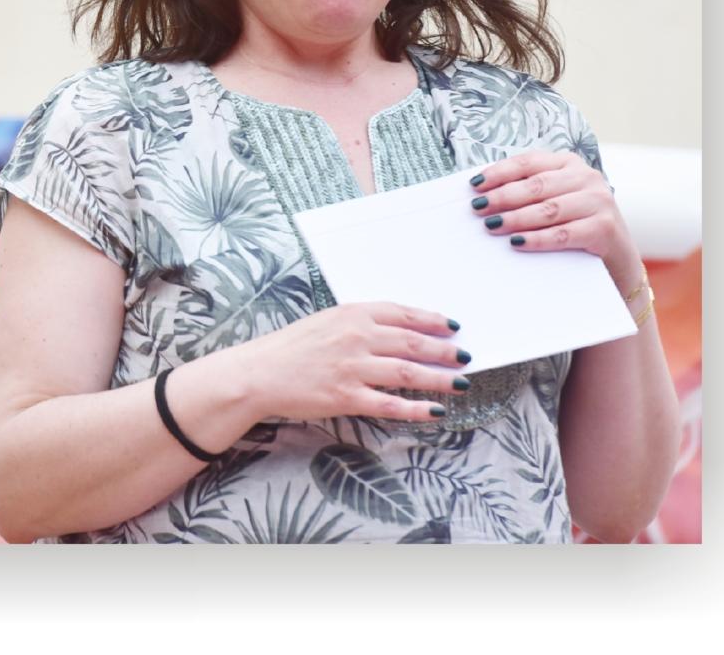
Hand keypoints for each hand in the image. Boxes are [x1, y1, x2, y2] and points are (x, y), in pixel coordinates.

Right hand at [224, 302, 470, 425]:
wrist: (259, 373)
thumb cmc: (290, 347)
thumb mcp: (325, 321)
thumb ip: (359, 323)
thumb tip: (398, 331)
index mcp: (351, 314)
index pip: (402, 313)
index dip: (432, 320)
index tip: (452, 327)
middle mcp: (355, 337)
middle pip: (412, 343)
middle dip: (444, 350)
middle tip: (465, 356)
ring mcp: (352, 368)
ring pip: (408, 373)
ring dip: (439, 379)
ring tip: (460, 383)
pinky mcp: (346, 397)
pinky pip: (390, 405)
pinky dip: (417, 409)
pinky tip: (436, 411)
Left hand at [467, 151, 637, 275]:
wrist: (617, 257)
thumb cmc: (575, 223)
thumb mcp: (555, 198)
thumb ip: (529, 191)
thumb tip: (483, 194)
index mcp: (569, 163)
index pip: (528, 162)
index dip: (499, 173)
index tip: (474, 185)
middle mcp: (587, 177)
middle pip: (536, 185)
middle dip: (503, 197)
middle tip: (477, 208)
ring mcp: (599, 201)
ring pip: (548, 209)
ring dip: (516, 218)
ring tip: (491, 225)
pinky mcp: (605, 228)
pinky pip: (563, 234)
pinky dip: (537, 239)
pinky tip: (516, 243)